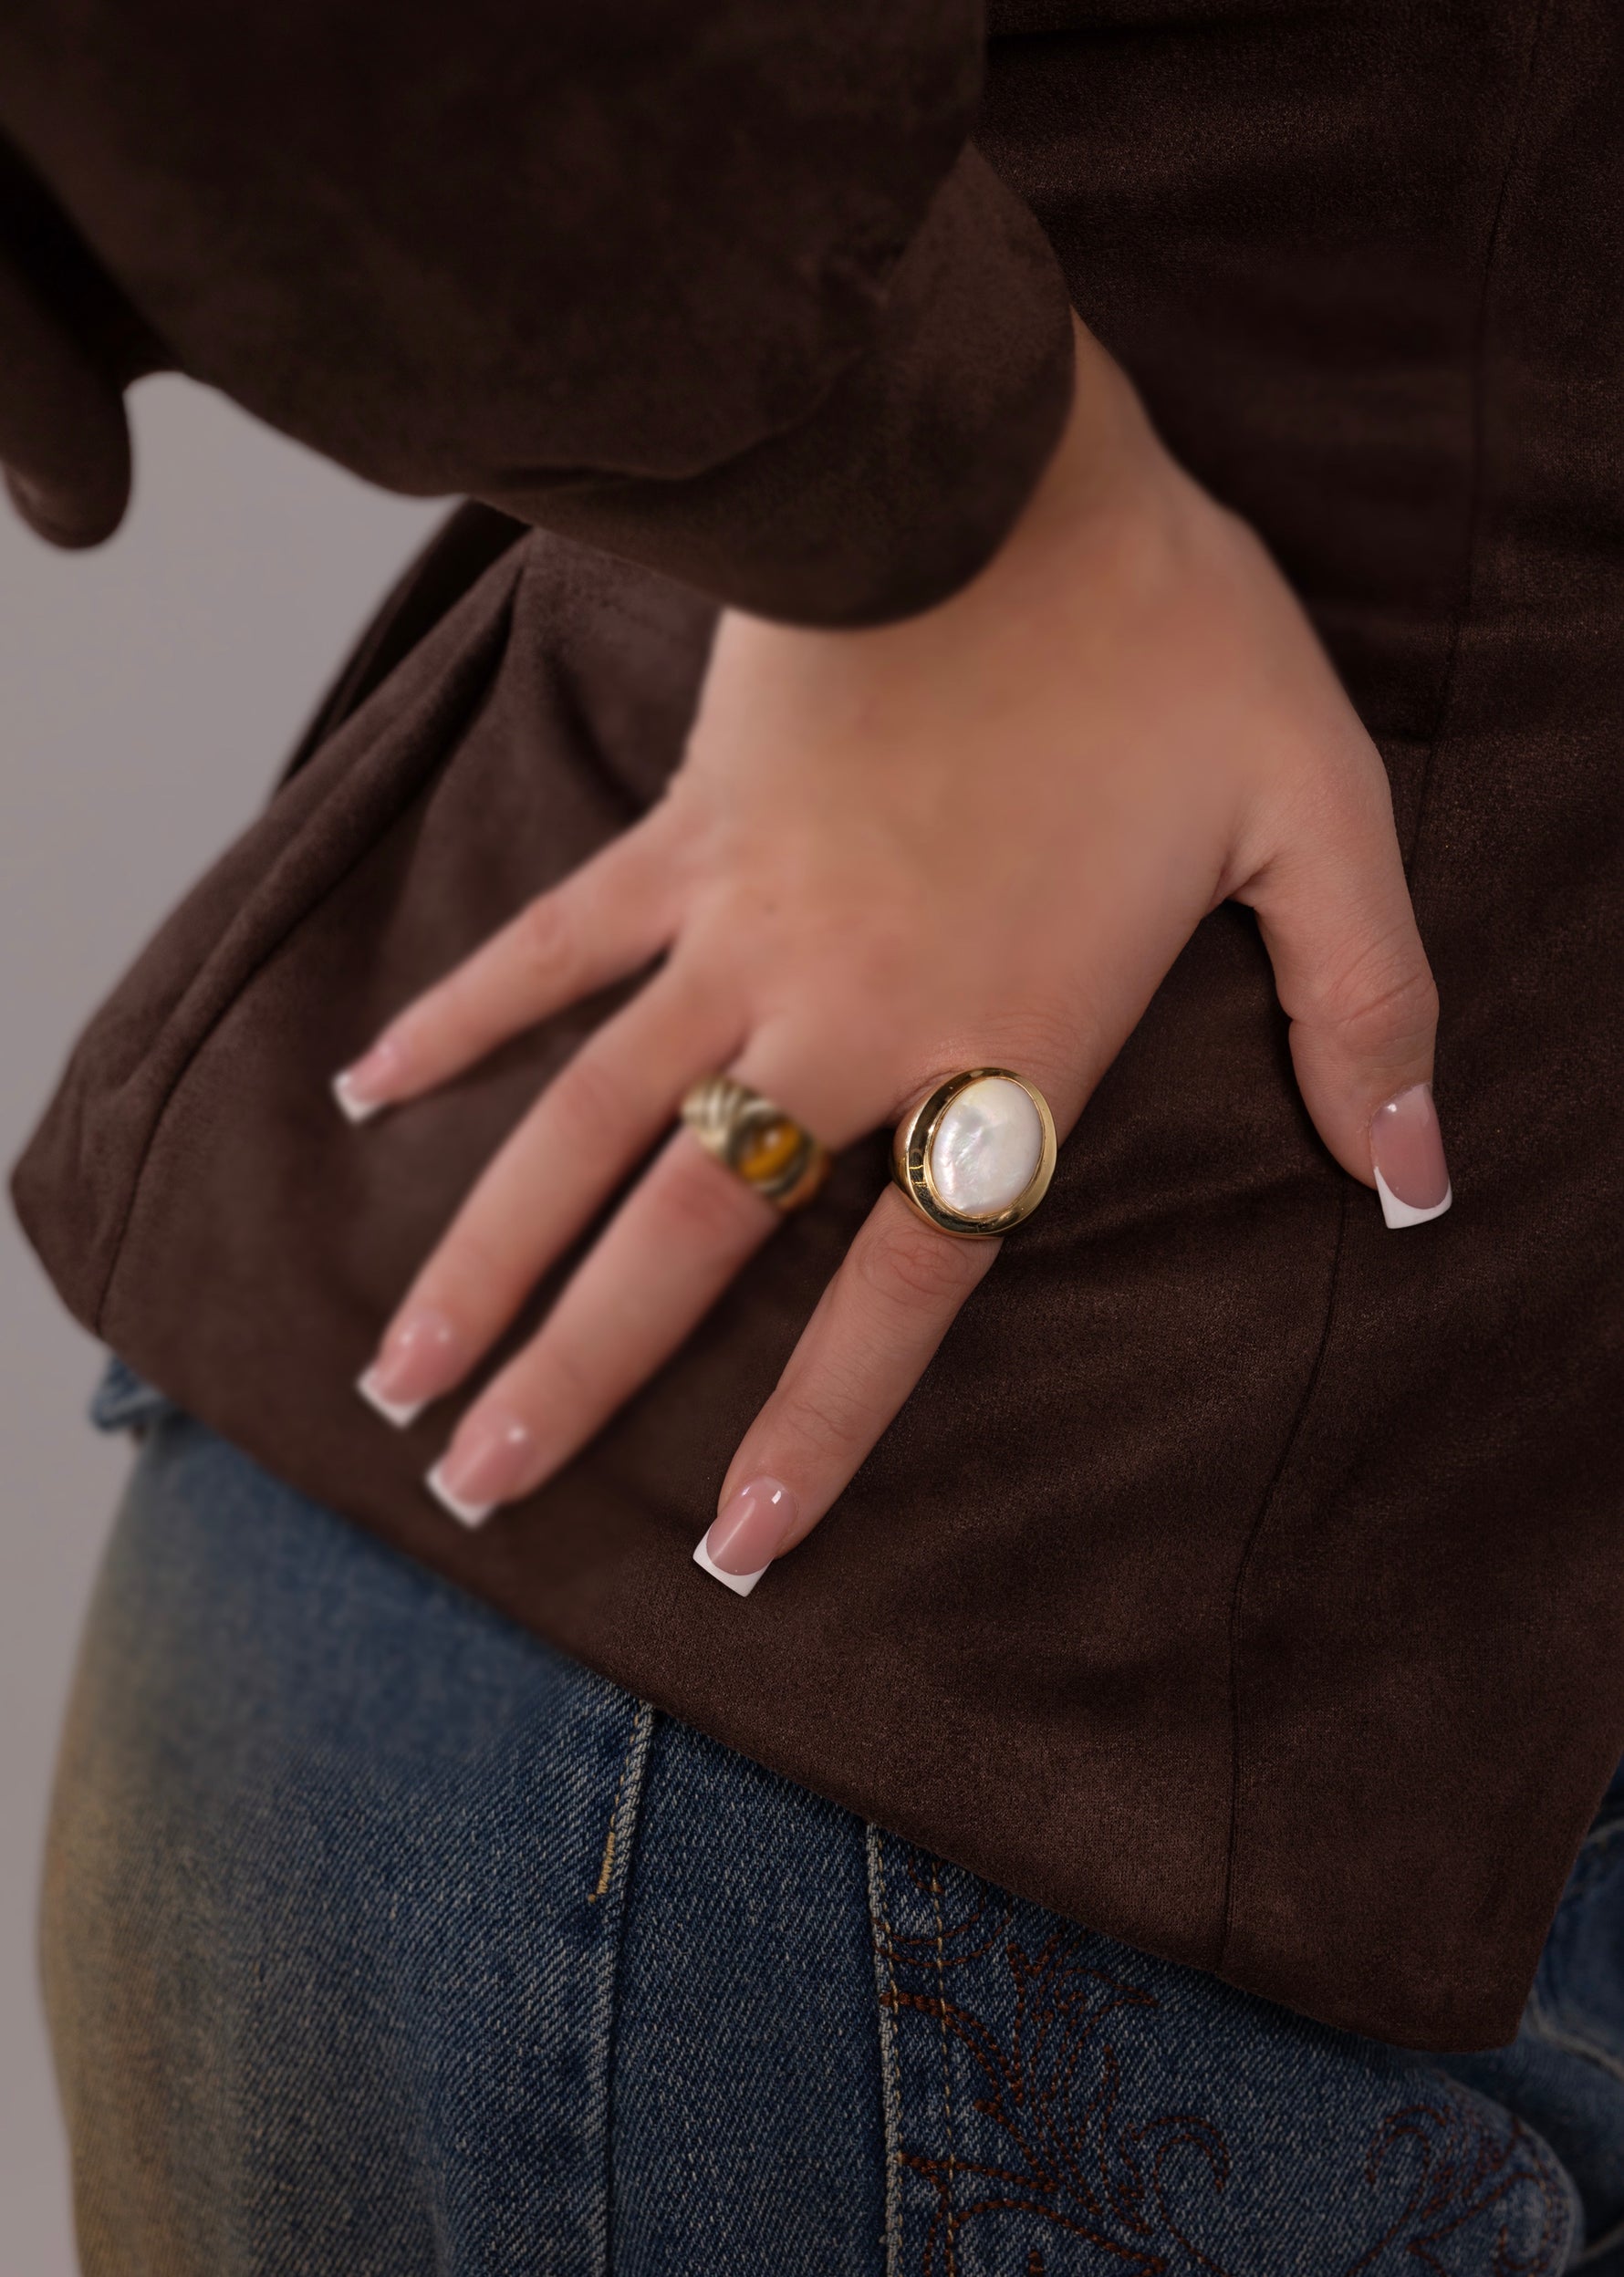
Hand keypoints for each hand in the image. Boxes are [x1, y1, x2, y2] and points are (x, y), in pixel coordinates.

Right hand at [336, 316, 1446, 1583]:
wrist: (998, 462)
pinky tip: (367, 1089)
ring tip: (398, 1371)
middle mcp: (848, 1019)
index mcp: (1002, 1040)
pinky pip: (550, 950)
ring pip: (587, 1126)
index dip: (821, 1422)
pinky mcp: (680, 838)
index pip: (900, 1282)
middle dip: (581, 1377)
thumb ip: (1371, 1010)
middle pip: (692, 1235)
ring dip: (486, 1254)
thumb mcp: (1321, 813)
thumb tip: (1424, 1182)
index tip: (737, 1541)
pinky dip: (459, 1018)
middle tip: (478, 1489)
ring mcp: (741, 930)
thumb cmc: (1168, 636)